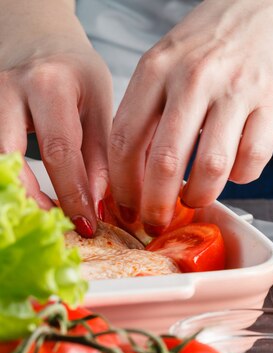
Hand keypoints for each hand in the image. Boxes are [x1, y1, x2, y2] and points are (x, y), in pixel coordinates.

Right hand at [0, 35, 112, 236]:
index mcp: (50, 85)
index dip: (72, 194)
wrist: (39, 41)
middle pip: (9, 157)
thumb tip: (96, 203)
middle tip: (58, 226)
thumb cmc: (76, 75)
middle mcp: (8, 90)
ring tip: (46, 214)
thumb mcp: (100, 105)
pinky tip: (30, 197)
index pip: (59, 149)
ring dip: (17, 192)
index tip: (87, 224)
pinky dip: (9, 179)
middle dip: (33, 200)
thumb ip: (99, 155)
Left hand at [107, 0, 272, 234]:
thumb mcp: (166, 60)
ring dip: (201, 196)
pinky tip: (236, 170)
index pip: (126, 139)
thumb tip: (134, 171)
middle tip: (156, 222)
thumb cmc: (212, 42)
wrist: (269, 9)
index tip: (125, 208)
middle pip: (165, 161)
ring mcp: (235, 90)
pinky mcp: (271, 101)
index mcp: (157, 68)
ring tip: (197, 199)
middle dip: (157, 205)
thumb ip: (148, 107)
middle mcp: (193, 78)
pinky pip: (253, 159)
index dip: (123, 185)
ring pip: (212, 166)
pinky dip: (242, 177)